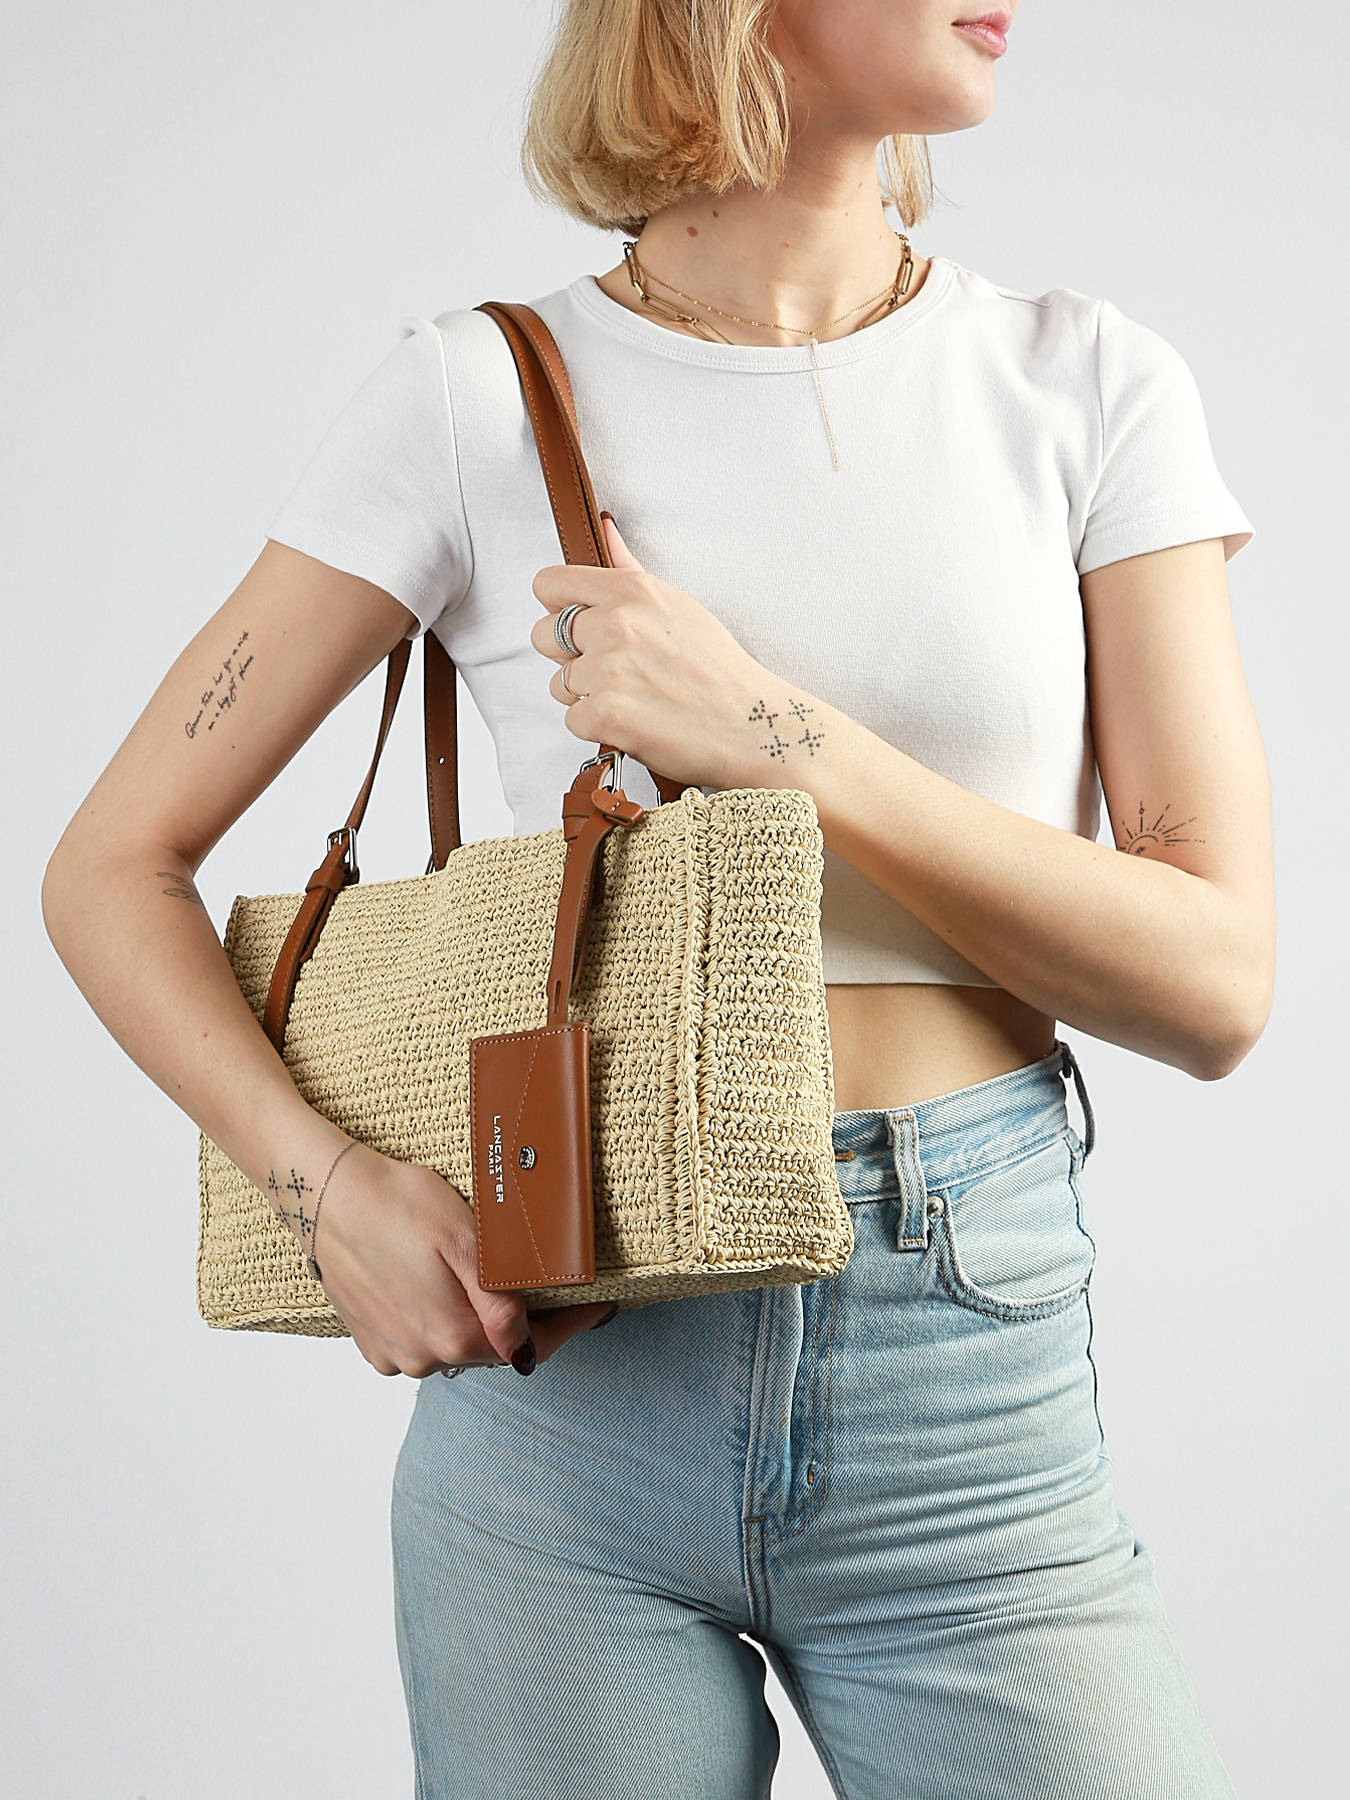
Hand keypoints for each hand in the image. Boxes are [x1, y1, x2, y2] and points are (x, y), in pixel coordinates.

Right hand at [310, 1141, 615, 1377]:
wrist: (323, 1194)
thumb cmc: (396, 1204)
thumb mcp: (465, 1241)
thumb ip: (500, 1303)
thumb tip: (525, 1348)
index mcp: (454, 1336)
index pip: (531, 1347)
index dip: (569, 1326)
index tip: (599, 1307)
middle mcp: (423, 1358)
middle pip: (495, 1349)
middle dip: (525, 1323)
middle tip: (551, 1288)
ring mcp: (394, 1353)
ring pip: (457, 1346)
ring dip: (478, 1322)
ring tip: (490, 1282)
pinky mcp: (371, 1340)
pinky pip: (421, 1341)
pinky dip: (439, 1321)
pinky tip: (440, 1286)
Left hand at [529, 513, 768, 791]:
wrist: (750, 725)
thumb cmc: (719, 669)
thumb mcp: (678, 604)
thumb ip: (629, 569)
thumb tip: (605, 529)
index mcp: (631, 591)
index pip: (548, 584)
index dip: (558, 607)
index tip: (578, 625)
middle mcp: (615, 624)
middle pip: (543, 635)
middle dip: (569, 655)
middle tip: (614, 670)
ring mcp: (608, 670)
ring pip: (558, 683)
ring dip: (586, 695)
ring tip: (632, 698)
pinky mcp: (606, 715)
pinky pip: (572, 720)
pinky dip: (598, 727)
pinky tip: (634, 722)